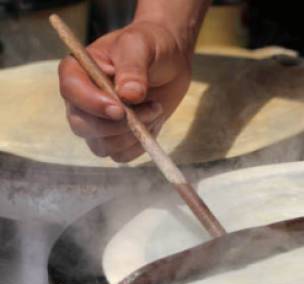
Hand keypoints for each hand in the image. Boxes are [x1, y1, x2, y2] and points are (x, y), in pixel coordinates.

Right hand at [58, 21, 192, 162]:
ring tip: (155, 109)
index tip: (120, 109)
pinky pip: (121, 155)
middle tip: (152, 107)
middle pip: (83, 126)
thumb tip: (128, 95)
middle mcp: (82, 100)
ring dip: (133, 135)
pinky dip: (140, 145)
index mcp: (78, 71)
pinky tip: (153, 122)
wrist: (169, 60)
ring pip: (102, 146)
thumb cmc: (149, 45)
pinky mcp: (118, 137)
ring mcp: (98, 122)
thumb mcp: (140, 45)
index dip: (93, 104)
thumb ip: (133, 67)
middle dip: (119, 125)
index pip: (71, 92)